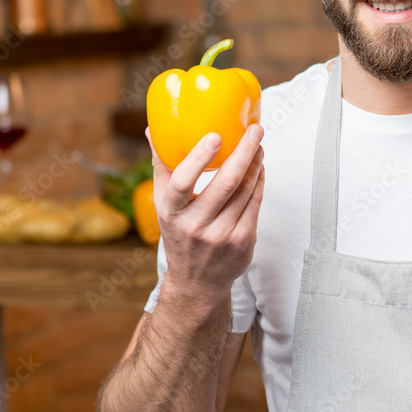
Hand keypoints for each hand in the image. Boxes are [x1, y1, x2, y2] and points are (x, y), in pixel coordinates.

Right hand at [146, 125, 264, 310]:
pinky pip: (255, 203)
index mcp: (171, 212)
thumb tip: (152, 130)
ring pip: (245, 191)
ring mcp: (221, 235)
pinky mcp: (242, 241)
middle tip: (255, 130)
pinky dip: (259, 181)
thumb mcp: (163, 204)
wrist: (196, 281)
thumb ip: (162, 166)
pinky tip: (259, 167)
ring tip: (258, 144)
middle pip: (226, 183)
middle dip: (244, 152)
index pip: (183, 181)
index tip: (215, 135)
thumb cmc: (179, 232)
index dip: (200, 157)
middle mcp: (195, 225)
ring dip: (256, 163)